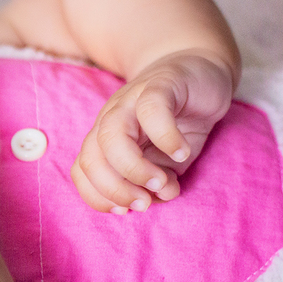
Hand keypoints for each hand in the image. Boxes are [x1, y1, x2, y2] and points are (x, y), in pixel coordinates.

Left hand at [72, 51, 234, 213]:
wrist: (199, 70)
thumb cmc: (177, 120)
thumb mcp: (167, 159)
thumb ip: (159, 179)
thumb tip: (158, 196)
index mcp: (105, 140)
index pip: (83, 171)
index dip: (98, 197)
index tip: (125, 212)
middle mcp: (112, 120)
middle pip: (91, 157)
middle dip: (114, 189)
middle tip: (145, 202)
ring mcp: (131, 101)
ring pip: (111, 135)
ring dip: (134, 169)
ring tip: (161, 183)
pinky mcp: (160, 86)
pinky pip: (152, 110)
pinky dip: (165, 138)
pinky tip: (182, 152)